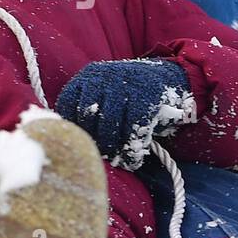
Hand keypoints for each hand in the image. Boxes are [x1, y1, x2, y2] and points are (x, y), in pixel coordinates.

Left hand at [55, 59, 195, 170]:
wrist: (168, 78)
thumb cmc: (130, 94)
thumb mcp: (105, 92)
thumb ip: (88, 109)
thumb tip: (70, 140)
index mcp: (89, 75)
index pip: (68, 103)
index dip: (70, 127)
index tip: (77, 143)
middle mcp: (104, 77)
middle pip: (88, 116)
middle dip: (93, 141)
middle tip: (99, 158)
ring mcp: (124, 84)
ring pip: (110, 124)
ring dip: (112, 149)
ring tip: (116, 162)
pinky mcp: (145, 96)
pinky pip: (133, 128)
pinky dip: (132, 149)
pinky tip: (133, 160)